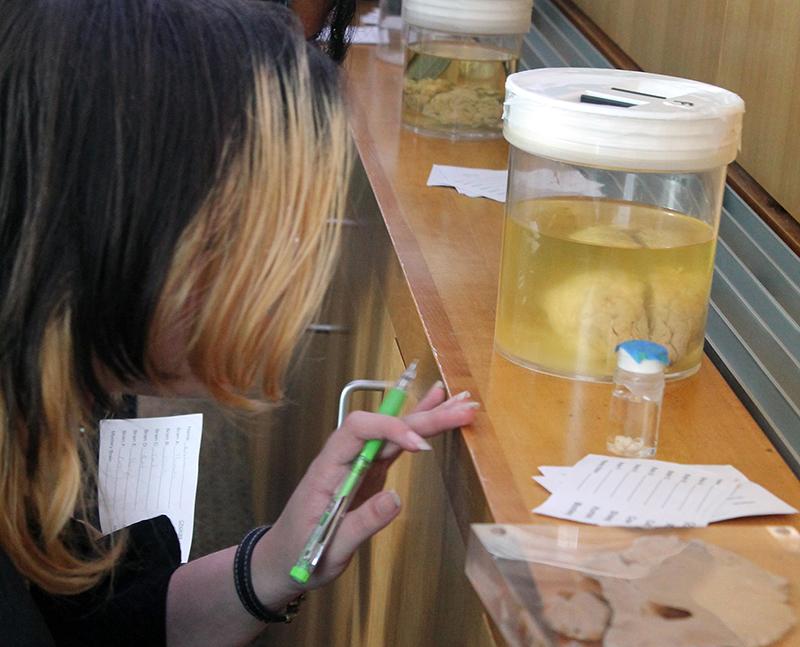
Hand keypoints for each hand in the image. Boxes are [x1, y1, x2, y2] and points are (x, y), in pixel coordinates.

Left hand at [250, 382, 478, 608]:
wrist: (283, 560)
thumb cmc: (299, 555)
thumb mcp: (330, 547)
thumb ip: (362, 523)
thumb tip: (397, 499)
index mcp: (327, 468)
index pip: (358, 430)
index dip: (390, 430)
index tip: (419, 446)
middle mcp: (344, 457)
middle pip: (383, 426)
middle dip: (422, 416)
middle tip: (461, 408)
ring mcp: (358, 463)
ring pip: (393, 431)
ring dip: (427, 417)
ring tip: (460, 403)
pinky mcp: (370, 472)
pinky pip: (396, 446)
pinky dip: (418, 431)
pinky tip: (436, 412)